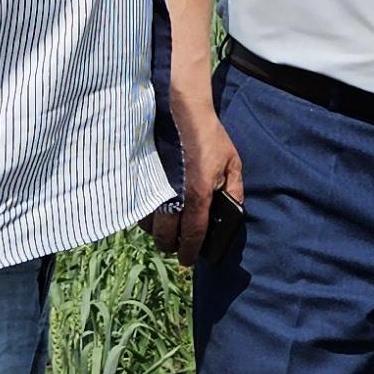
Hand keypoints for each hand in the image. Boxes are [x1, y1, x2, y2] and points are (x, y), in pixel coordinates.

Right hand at [143, 73, 243, 261]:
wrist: (183, 113)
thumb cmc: (211, 137)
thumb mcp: (232, 163)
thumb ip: (234, 191)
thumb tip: (233, 213)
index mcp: (199, 194)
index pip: (193, 234)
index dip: (191, 251)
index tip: (190, 260)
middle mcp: (174, 195)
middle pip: (165, 236)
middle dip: (171, 246)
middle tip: (176, 246)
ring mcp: (155, 188)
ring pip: (148, 224)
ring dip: (156, 232)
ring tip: (165, 230)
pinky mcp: (143, 179)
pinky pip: (139, 207)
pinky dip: (145, 216)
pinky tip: (153, 213)